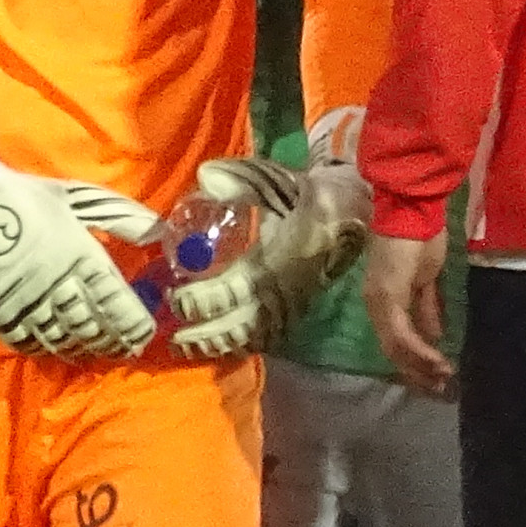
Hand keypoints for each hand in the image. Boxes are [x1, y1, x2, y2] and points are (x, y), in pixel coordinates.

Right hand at [0, 105, 159, 356]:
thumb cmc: (31, 197)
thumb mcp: (82, 199)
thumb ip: (122, 218)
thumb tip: (159, 234)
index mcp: (79, 255)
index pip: (115, 302)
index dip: (134, 324)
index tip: (146, 333)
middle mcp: (55, 284)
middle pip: (92, 326)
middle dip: (114, 342)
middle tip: (127, 348)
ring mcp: (25, 301)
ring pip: (63, 339)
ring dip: (85, 349)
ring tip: (99, 352)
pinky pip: (28, 342)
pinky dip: (48, 349)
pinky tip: (62, 348)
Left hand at [167, 156, 368, 358]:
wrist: (353, 215)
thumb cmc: (309, 199)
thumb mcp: (277, 183)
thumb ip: (240, 181)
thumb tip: (204, 178)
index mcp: (272, 262)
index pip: (230, 292)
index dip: (200, 301)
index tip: (175, 298)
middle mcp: (280, 292)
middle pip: (237, 326)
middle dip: (203, 336)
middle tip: (172, 337)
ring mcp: (291, 306)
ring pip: (251, 338)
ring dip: (218, 347)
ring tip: (187, 349)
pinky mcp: (297, 312)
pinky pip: (268, 338)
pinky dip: (242, 346)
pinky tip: (222, 347)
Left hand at [364, 228, 454, 396]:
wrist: (413, 210)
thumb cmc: (421, 237)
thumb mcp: (427, 279)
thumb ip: (428, 307)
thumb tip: (435, 335)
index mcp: (382, 299)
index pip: (394, 340)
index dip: (414, 360)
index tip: (435, 374)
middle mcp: (375, 304)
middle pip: (392, 350)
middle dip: (417, 370)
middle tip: (439, 386)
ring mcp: (379, 302)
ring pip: (396, 348)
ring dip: (420, 366)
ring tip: (442, 377)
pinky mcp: (388, 298)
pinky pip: (402, 335)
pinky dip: (421, 352)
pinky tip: (438, 361)